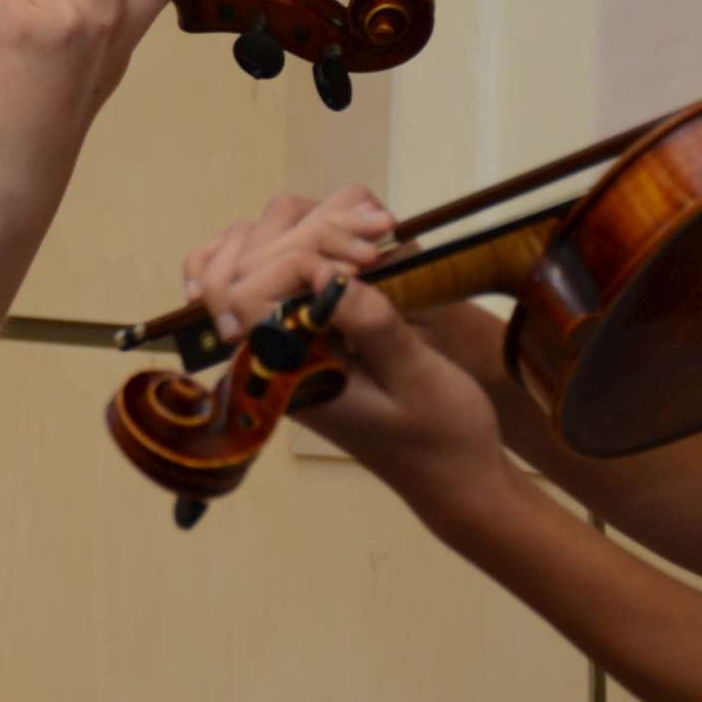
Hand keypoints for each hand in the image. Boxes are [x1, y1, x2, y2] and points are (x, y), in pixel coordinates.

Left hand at [180, 184, 508, 515]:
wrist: (456, 472)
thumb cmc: (441, 434)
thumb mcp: (414, 376)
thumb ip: (368, 322)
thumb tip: (322, 271)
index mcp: (286, 374)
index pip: (245, 293)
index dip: (298, 257)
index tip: (365, 260)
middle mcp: (275, 356)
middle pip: (250, 263)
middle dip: (314, 233)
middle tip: (383, 231)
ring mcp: (291, 342)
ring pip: (266, 255)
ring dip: (318, 229)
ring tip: (382, 229)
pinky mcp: (314, 331)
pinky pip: (294, 268)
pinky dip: (324, 239)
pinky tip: (372, 234)